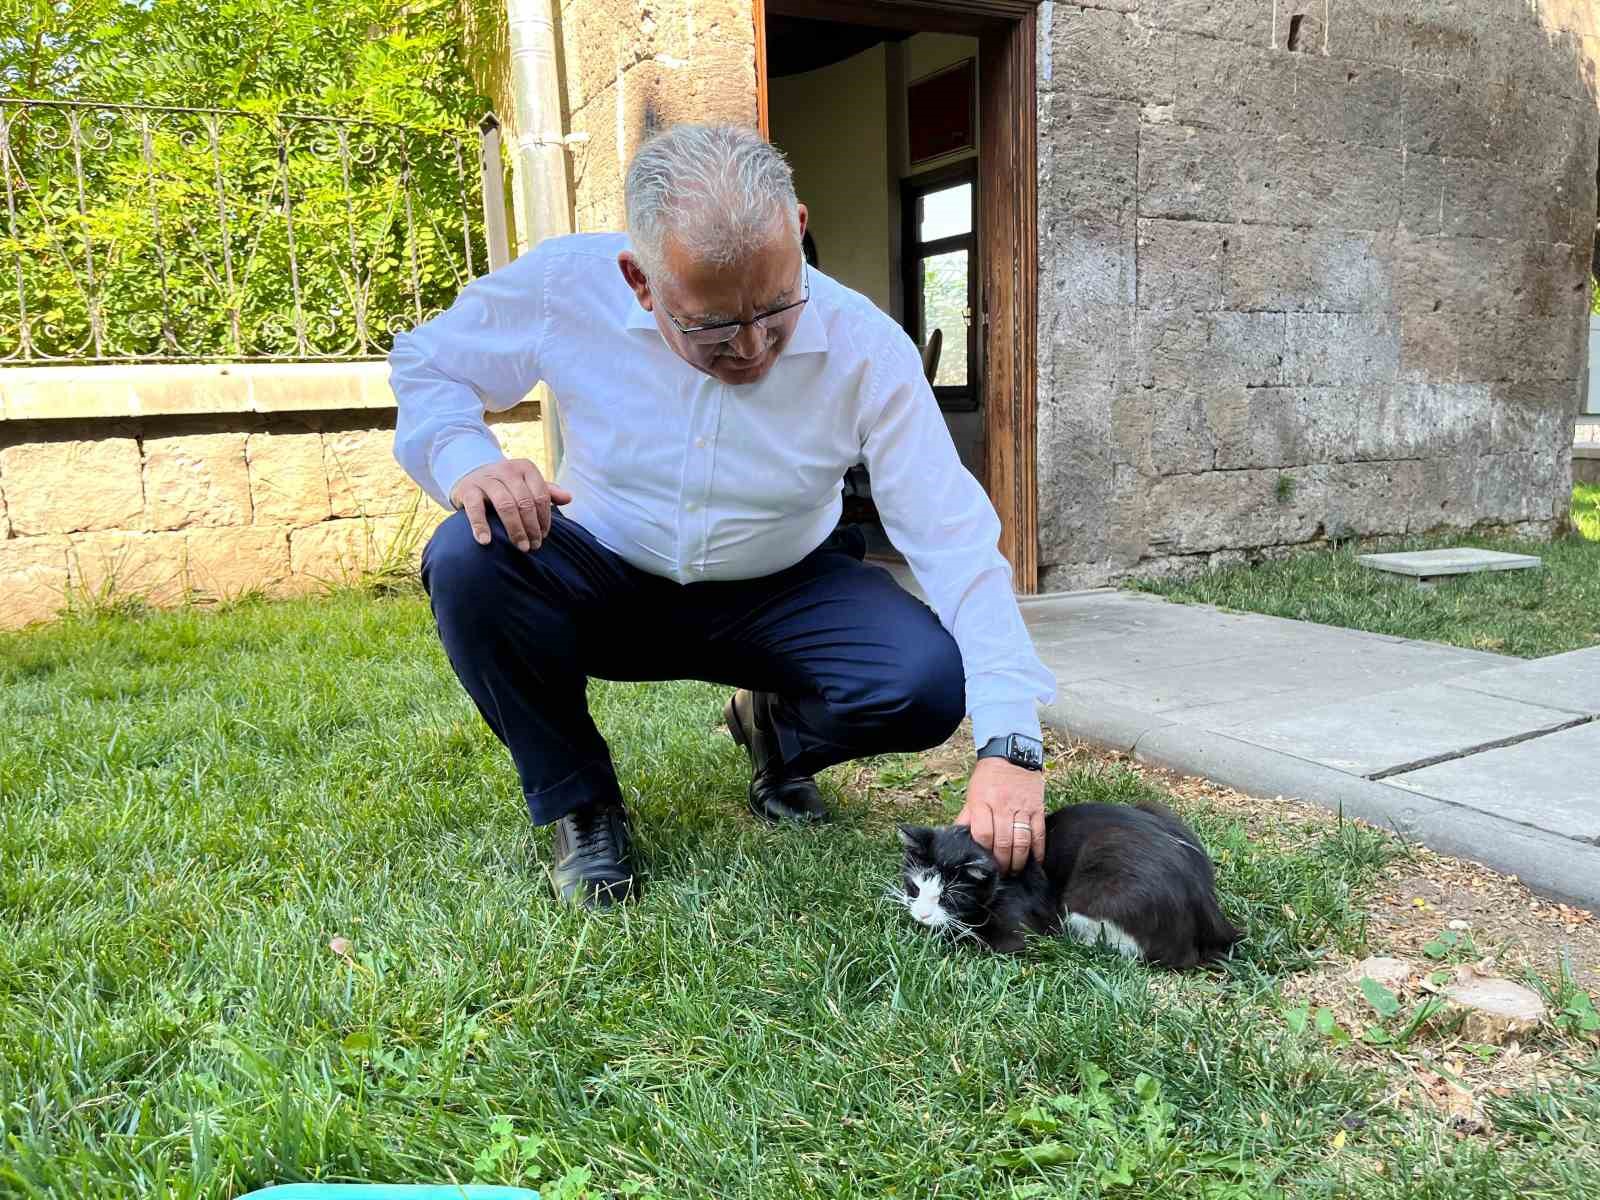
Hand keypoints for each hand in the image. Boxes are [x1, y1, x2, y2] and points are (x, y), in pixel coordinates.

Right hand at [450, 458, 571, 551]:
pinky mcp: (468, 489)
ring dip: (515, 529)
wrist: (470, 475)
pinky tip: (486, 541)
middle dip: (532, 527)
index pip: (541, 495)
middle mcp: (506, 470)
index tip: (543, 536)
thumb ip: (547, 491)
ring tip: (521, 547)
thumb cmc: (506, 485)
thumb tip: (569, 498)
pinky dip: (480, 526)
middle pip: (525, 502)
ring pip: (505, 505)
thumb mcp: (526, 484)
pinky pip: (475, 509)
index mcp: (525, 468)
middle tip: (534, 546)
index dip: (544, 518)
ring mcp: (486, 479)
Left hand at [954, 757, 1045, 874]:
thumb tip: (957, 838)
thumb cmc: (988, 778)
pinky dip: (1038, 850)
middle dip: (1002, 863)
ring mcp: (1021, 807)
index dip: (985, 852)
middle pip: (1003, 842)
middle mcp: (1002, 806)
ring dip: (1019, 860)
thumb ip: (967, 817)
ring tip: (1015, 870)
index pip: (983, 834)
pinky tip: (1035, 861)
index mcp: (982, 802)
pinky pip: (1039, 833)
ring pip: (1022, 841)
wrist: (1011, 755)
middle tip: (1001, 872)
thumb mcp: (972, 795)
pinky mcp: (1037, 807)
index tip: (986, 864)